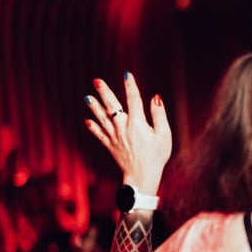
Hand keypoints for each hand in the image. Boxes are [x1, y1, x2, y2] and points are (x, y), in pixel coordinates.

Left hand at [84, 73, 170, 193]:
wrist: (142, 176)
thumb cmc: (157, 156)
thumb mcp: (164, 135)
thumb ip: (159, 115)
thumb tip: (155, 97)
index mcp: (137, 123)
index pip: (133, 99)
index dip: (130, 86)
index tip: (127, 74)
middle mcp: (123, 128)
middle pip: (112, 106)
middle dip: (104, 92)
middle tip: (96, 81)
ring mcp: (114, 137)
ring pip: (102, 118)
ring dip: (94, 107)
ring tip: (87, 97)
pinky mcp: (110, 146)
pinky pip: (99, 135)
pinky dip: (93, 128)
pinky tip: (87, 121)